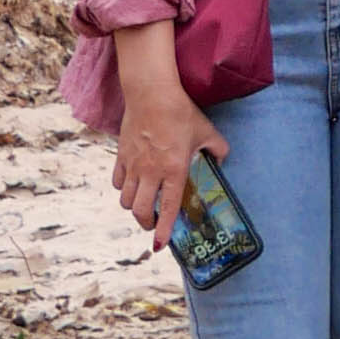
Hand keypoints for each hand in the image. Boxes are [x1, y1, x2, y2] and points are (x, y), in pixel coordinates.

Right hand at [110, 74, 216, 243]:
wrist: (151, 93)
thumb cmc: (181, 113)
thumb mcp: (207, 131)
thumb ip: (218, 149)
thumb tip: (222, 160)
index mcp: (174, 169)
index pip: (167, 208)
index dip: (163, 230)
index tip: (159, 246)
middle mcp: (151, 172)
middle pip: (140, 211)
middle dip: (146, 223)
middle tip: (153, 224)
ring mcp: (133, 165)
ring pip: (126, 200)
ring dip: (134, 207)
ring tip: (142, 204)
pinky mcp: (121, 155)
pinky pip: (118, 182)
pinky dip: (123, 189)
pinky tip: (132, 184)